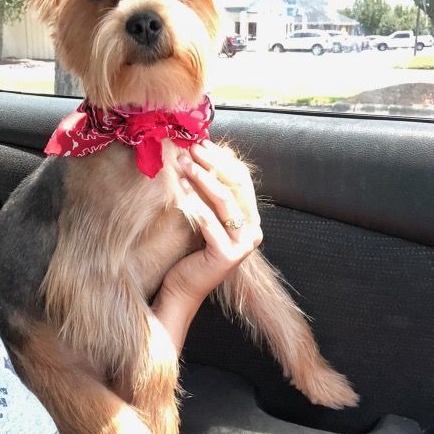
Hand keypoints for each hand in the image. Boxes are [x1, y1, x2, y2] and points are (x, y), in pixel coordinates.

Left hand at [164, 139, 262, 305]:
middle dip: (212, 163)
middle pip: (235, 186)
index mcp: (252, 221)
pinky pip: (209, 221)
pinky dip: (193, 201)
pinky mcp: (227, 255)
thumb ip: (211, 192)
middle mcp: (253, 232)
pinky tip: (179, 187)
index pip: (242, 180)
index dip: (222, 159)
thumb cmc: (191, 253)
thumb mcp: (206, 216)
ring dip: (201, 177)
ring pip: (223, 200)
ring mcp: (243, 245)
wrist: (183, 290)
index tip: (202, 143)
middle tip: (190, 149)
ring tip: (182, 164)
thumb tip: (208, 155)